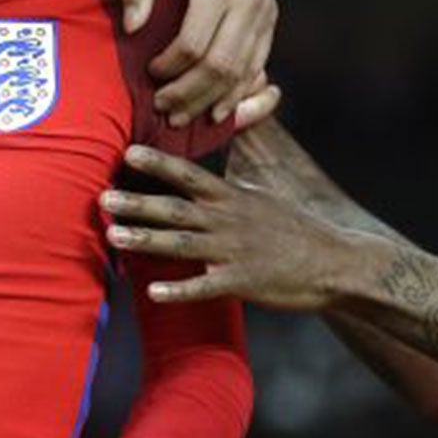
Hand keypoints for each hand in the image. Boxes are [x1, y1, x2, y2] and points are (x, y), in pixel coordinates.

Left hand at [103, 143, 361, 309]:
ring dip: (146, 240)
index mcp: (232, 198)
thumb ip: (237, 174)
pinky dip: (179, 290)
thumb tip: (229, 144)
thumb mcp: (266, 192)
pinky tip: (152, 293)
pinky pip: (205, 286)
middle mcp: (228, 220)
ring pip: (182, 244)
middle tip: (102, 198)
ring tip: (113, 237)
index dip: (158, 163)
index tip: (127, 152)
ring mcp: (234, 251)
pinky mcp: (242, 282)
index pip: (189, 175)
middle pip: (175, 209)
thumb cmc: (297, 228)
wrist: (335, 263)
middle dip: (138, 203)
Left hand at [120, 0, 277, 126]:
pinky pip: (257, 65)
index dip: (170, 67)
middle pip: (221, 64)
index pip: (195, 43)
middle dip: (191, 94)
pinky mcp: (269, 19)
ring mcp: (263, 11)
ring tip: (184, 116)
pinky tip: (216, 108)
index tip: (149, 73)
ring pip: (242, 72)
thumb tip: (132, 28)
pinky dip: (238, 92)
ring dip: (213, 100)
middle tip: (163, 108)